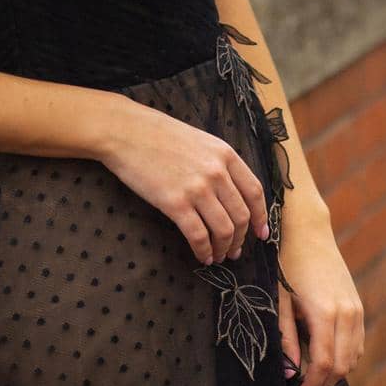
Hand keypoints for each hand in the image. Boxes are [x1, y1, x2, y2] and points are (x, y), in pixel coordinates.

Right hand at [99, 98, 269, 264]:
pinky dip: (203, 251)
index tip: (261, 234)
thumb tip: (230, 192)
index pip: (254, 192)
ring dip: (223, 248)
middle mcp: (216, 172)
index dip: (261, 217)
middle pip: (241, 216)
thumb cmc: (156, 133)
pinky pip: (198, 236)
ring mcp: (197, 188)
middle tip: (235, 250)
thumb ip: (216, 163)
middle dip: (241, 239)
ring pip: (223, 230)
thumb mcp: (198, 140)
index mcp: (224, 154)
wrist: (123, 129)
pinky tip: (201, 255)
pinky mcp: (175, 203)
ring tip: (218, 255)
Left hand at [277, 219, 365, 385]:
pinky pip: (357, 342)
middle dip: (322, 385)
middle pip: (342, 366)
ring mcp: (356, 309)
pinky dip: (344, 356)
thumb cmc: (285, 260)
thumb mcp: (278, 298)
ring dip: (335, 373)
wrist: (306, 228)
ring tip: (310, 379)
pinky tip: (323, 356)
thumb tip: (291, 371)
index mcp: (325, 312)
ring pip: (353, 357)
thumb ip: (286, 336)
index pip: (324, 365)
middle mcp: (347, 313)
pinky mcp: (358, 305)